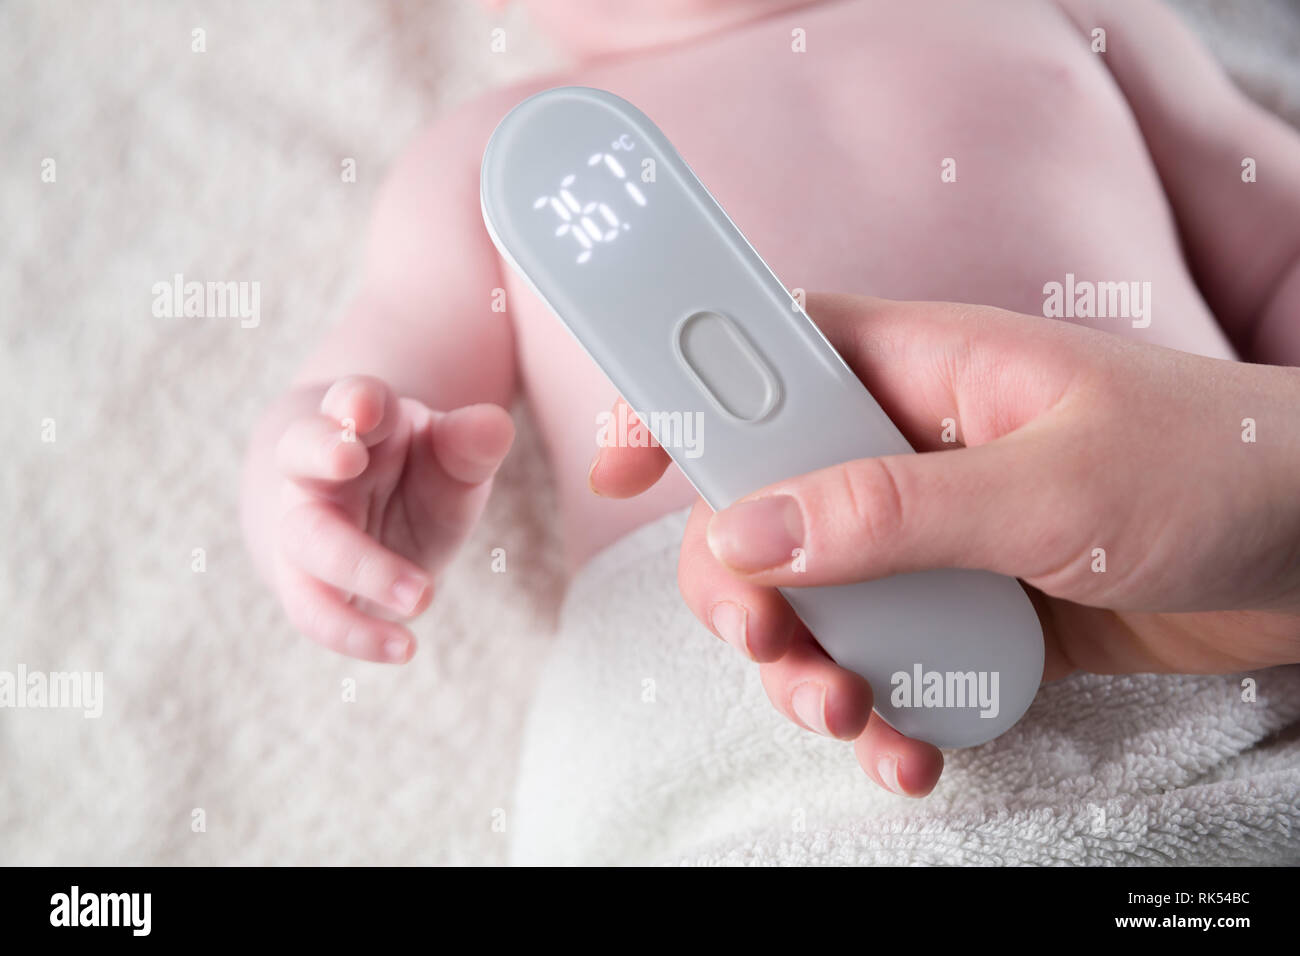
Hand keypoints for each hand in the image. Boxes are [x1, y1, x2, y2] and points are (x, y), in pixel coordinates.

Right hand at [257, 375, 513, 662]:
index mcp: (360, 423)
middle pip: (302, 453)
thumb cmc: (415, 478)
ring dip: (359, 567)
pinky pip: (313, 608)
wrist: (361, 517)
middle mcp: (316, 469)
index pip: (351, 399)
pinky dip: (355, 632)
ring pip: (306, 539)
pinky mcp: (301, 582)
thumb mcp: (451, 459)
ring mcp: (301, 524)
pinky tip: (403, 650)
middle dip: (321, 452)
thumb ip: (470, 444)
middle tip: (347, 457)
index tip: (364, 406)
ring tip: (422, 596)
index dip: (355, 399)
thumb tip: (495, 424)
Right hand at [591, 294, 1299, 793]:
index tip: (615, 469)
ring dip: (808, 669)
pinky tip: (912, 753)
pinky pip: (883, 658)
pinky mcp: (964, 609)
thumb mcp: (1054, 487)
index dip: (678, 399)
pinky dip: (882, 713)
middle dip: (745, 590)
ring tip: (855, 719)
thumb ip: (897, 509)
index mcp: (919, 369)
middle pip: (762, 505)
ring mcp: (932, 534)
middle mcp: (908, 446)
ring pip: (812, 597)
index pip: (762, 357)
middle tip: (771, 650)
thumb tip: (749, 528)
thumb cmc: (1215, 469)